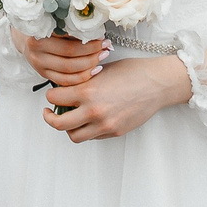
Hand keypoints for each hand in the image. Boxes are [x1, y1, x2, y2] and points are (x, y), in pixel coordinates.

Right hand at [12, 28, 109, 88]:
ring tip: (102, 57)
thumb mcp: (52, 20)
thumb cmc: (42, 25)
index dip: (87, 42)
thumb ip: (69, 25)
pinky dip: (81, 77)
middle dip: (91, 53)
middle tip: (106, 47)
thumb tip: (95, 29)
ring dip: (89, 65)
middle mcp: (37, 51)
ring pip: (68, 70)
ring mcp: (39, 65)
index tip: (101, 38)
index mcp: (39, 34)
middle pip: (69, 56)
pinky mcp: (43, 74)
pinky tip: (93, 71)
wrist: (24, 37)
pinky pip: (65, 81)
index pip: (67, 41)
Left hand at [44, 55, 192, 142]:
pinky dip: (86, 129)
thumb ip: (82, 81)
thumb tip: (65, 88)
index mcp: (88, 91)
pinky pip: (92, 136)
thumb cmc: (131, 72)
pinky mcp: (114, 132)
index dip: (51, 95)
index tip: (53, 93)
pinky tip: (89, 119)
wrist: (157, 84)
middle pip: (59, 124)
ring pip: (74, 136)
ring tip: (70, 118)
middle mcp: (94, 110)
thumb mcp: (101, 70)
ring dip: (69, 127)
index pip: (55, 98)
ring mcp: (105, 124)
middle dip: (50, 118)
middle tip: (49, 112)